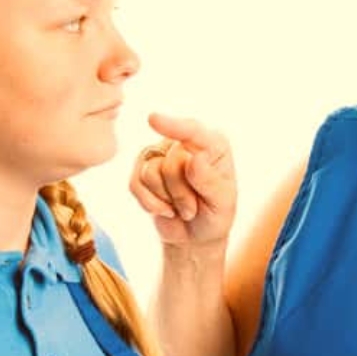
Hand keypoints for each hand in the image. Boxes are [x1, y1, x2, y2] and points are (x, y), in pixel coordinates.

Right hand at [129, 113, 236, 246]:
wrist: (195, 236)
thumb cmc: (214, 215)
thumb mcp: (221, 204)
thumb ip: (209, 181)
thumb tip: (195, 158)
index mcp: (214, 144)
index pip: (193, 131)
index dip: (173, 126)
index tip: (153, 119)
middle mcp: (185, 143)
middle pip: (171, 164)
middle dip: (181, 194)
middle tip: (194, 208)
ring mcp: (161, 154)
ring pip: (150, 173)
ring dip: (166, 200)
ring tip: (182, 208)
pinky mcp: (142, 168)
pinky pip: (135, 183)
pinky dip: (149, 203)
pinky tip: (165, 210)